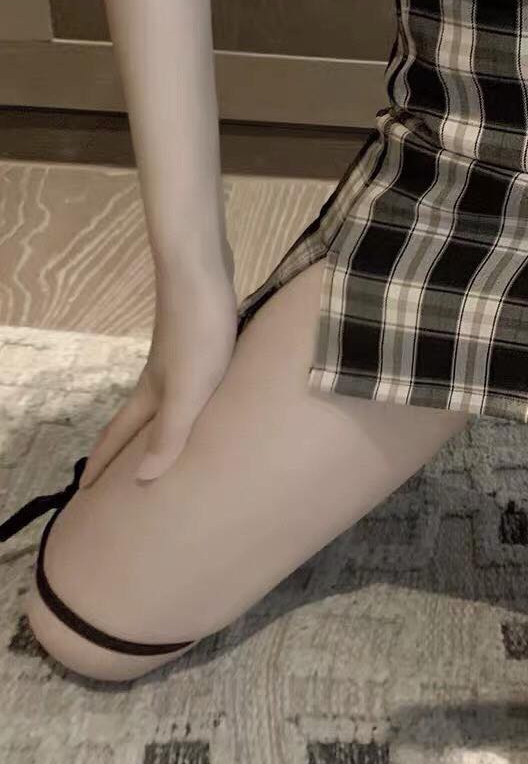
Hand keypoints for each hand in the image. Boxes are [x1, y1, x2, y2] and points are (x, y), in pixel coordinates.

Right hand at [78, 256, 238, 488]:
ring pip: (163, 401)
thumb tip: (143, 479)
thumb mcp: (189, 390)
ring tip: (164, 445)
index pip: (120, 435)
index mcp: (152, 392)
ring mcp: (178, 357)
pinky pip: (189, 383)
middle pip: (137, 419)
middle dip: (127, 449)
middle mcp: (159, 377)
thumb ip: (170, 432)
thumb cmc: (198, 334)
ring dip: (158, 425)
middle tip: (121, 477)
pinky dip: (187, 402)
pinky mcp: (200, 341)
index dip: (103, 463)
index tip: (84, 490)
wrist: (202, 273)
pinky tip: (207, 400)